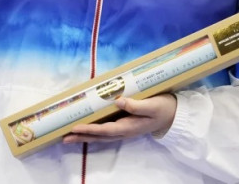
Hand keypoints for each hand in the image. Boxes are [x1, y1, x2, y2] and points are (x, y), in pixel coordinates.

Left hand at [62, 94, 176, 144]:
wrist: (173, 115)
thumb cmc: (163, 108)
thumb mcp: (152, 105)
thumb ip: (136, 105)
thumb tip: (118, 101)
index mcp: (130, 126)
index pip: (106, 130)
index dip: (90, 129)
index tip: (76, 127)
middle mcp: (124, 131)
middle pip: (100, 136)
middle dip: (82, 136)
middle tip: (64, 137)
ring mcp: (124, 130)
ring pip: (101, 136)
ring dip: (85, 136)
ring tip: (69, 137)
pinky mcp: (124, 125)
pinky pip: (105, 131)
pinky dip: (93, 132)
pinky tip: (86, 130)